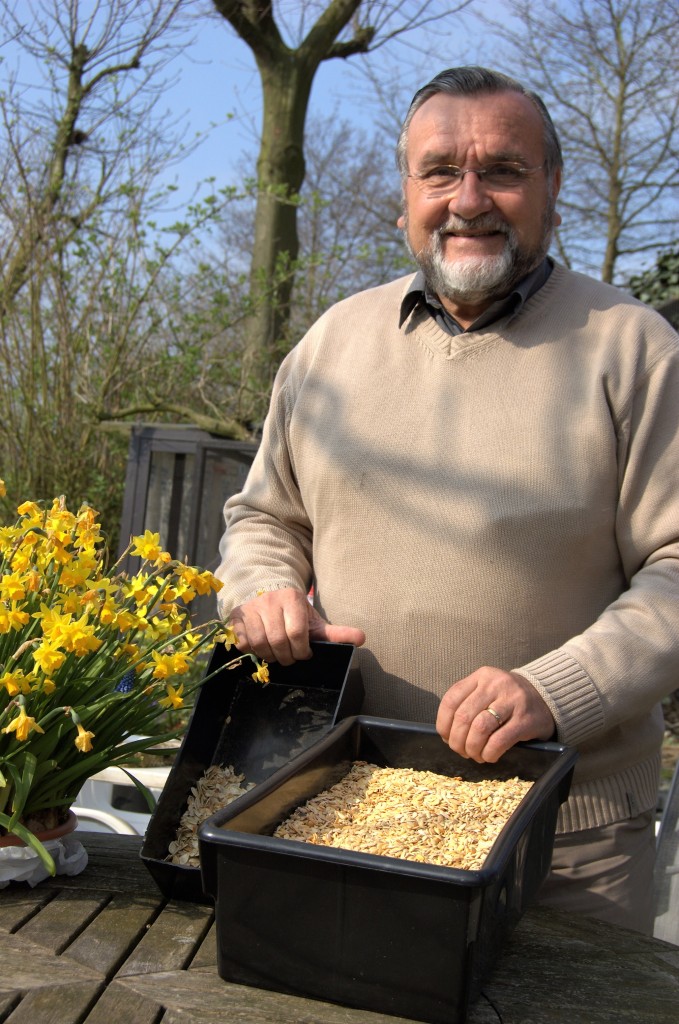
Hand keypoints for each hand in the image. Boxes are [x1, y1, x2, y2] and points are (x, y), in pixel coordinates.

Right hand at [228, 587, 365, 665]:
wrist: (266, 594)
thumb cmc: (293, 614)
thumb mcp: (315, 621)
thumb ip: (336, 632)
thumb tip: (362, 639)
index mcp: (293, 599)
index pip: (297, 633)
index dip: (301, 650)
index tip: (304, 653)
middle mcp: (270, 600)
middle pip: (278, 640)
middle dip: (287, 657)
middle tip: (291, 658)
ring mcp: (251, 608)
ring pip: (259, 643)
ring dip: (270, 656)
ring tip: (277, 654)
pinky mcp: (236, 616)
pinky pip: (243, 642)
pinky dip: (253, 651)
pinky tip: (262, 647)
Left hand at [436, 666, 554, 763]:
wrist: (546, 697)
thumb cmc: (508, 699)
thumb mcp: (487, 690)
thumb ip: (468, 703)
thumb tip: (447, 733)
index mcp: (482, 676)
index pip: (451, 700)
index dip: (443, 723)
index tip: (446, 737)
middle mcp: (495, 684)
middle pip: (464, 717)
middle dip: (457, 740)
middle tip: (461, 751)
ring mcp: (512, 701)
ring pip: (479, 729)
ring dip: (472, 748)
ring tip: (475, 755)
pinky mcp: (525, 719)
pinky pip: (499, 741)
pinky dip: (489, 753)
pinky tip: (489, 756)